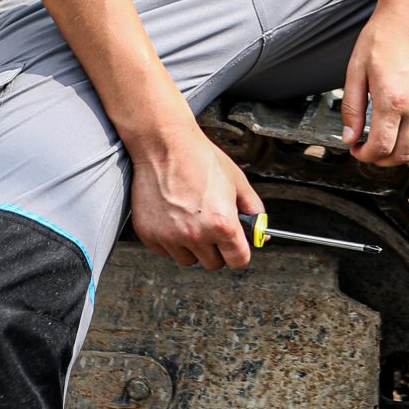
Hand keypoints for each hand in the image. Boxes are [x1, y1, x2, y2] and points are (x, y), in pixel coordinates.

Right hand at [128, 121, 259, 268]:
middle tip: (211, 225)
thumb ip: (253, 209)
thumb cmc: (199, 158)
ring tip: (190, 218)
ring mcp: (170, 237)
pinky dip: (170, 240)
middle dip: (216, 248)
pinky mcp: (150, 234)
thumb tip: (259, 230)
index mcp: (222, 224)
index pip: (238, 260)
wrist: (164, 144)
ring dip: (192, 246)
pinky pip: (166, 251)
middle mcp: (195, 235)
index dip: (239, 252)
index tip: (235, 246)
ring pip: (189, 259)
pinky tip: (173, 216)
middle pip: (214, 263)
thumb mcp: (237, 181)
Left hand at [342, 0, 408, 163]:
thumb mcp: (356, 70)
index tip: (357, 150)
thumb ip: (352, 108)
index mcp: (392, 100)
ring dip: (404, 150)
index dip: (366, 156)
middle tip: (371, 151)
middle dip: (383, 159)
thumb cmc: (382, 35)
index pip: (381, 147)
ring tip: (389, 139)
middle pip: (403, 153)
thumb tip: (349, 137)